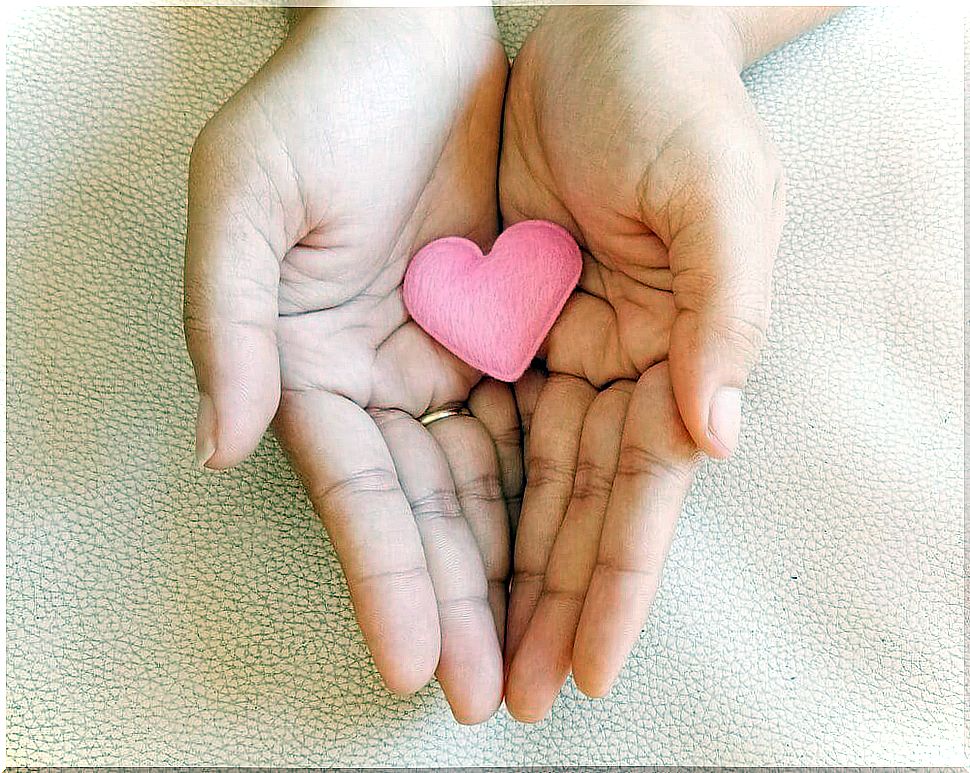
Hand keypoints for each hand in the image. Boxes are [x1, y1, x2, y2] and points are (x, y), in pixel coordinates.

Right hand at [183, 8, 517, 723]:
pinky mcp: (508, 332)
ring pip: (491, 488)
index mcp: (309, 364)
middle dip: (460, 605)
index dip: (384, 578)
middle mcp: (380, 380)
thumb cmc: (318, 105)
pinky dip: (557, 492)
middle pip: (429, 513)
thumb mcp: (245, 195)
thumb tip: (220, 443)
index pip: (354, 493)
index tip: (417, 662)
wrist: (410, 34)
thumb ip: (226, 321)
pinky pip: (539, 425)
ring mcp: (448, 362)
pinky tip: (577, 558)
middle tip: (496, 696)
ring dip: (516, 574)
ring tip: (548, 660)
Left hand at [499, 6, 786, 720]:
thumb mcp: (719, 192)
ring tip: (476, 655)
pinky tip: (448, 553)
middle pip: (577, 506)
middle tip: (519, 695)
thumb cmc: (670, 101)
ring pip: (524, 480)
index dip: (617, 581)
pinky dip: (465, 487)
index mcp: (678, 350)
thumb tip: (712, 440)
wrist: (601, 31)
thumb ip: (724, 313)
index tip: (589, 667)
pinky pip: (478, 418)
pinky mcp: (502, 321)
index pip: (643, 490)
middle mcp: (619, 366)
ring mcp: (557, 349)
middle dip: (550, 602)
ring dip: (502, 568)